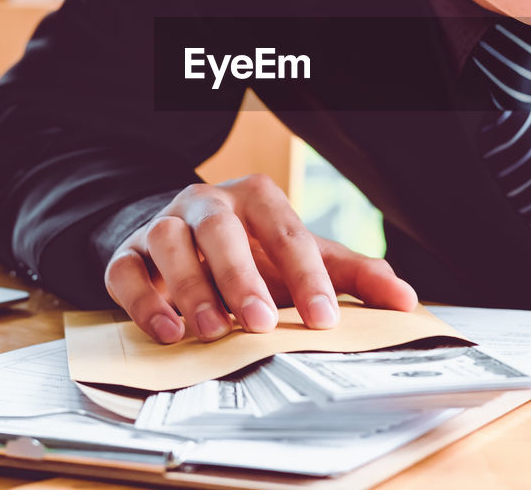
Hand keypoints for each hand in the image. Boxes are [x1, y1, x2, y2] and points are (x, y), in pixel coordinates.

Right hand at [104, 174, 416, 343]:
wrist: (189, 240)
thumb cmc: (255, 251)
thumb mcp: (306, 256)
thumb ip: (354, 276)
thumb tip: (405, 300)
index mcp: (255, 197)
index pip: (285, 230)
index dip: (306, 275)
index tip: (323, 318)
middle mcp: (206, 204)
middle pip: (219, 228)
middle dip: (240, 276)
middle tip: (261, 323)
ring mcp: (161, 225)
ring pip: (167, 243)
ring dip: (191, 289)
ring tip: (214, 332)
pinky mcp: (127, 254)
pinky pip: (125, 271)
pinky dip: (144, 302)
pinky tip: (170, 332)